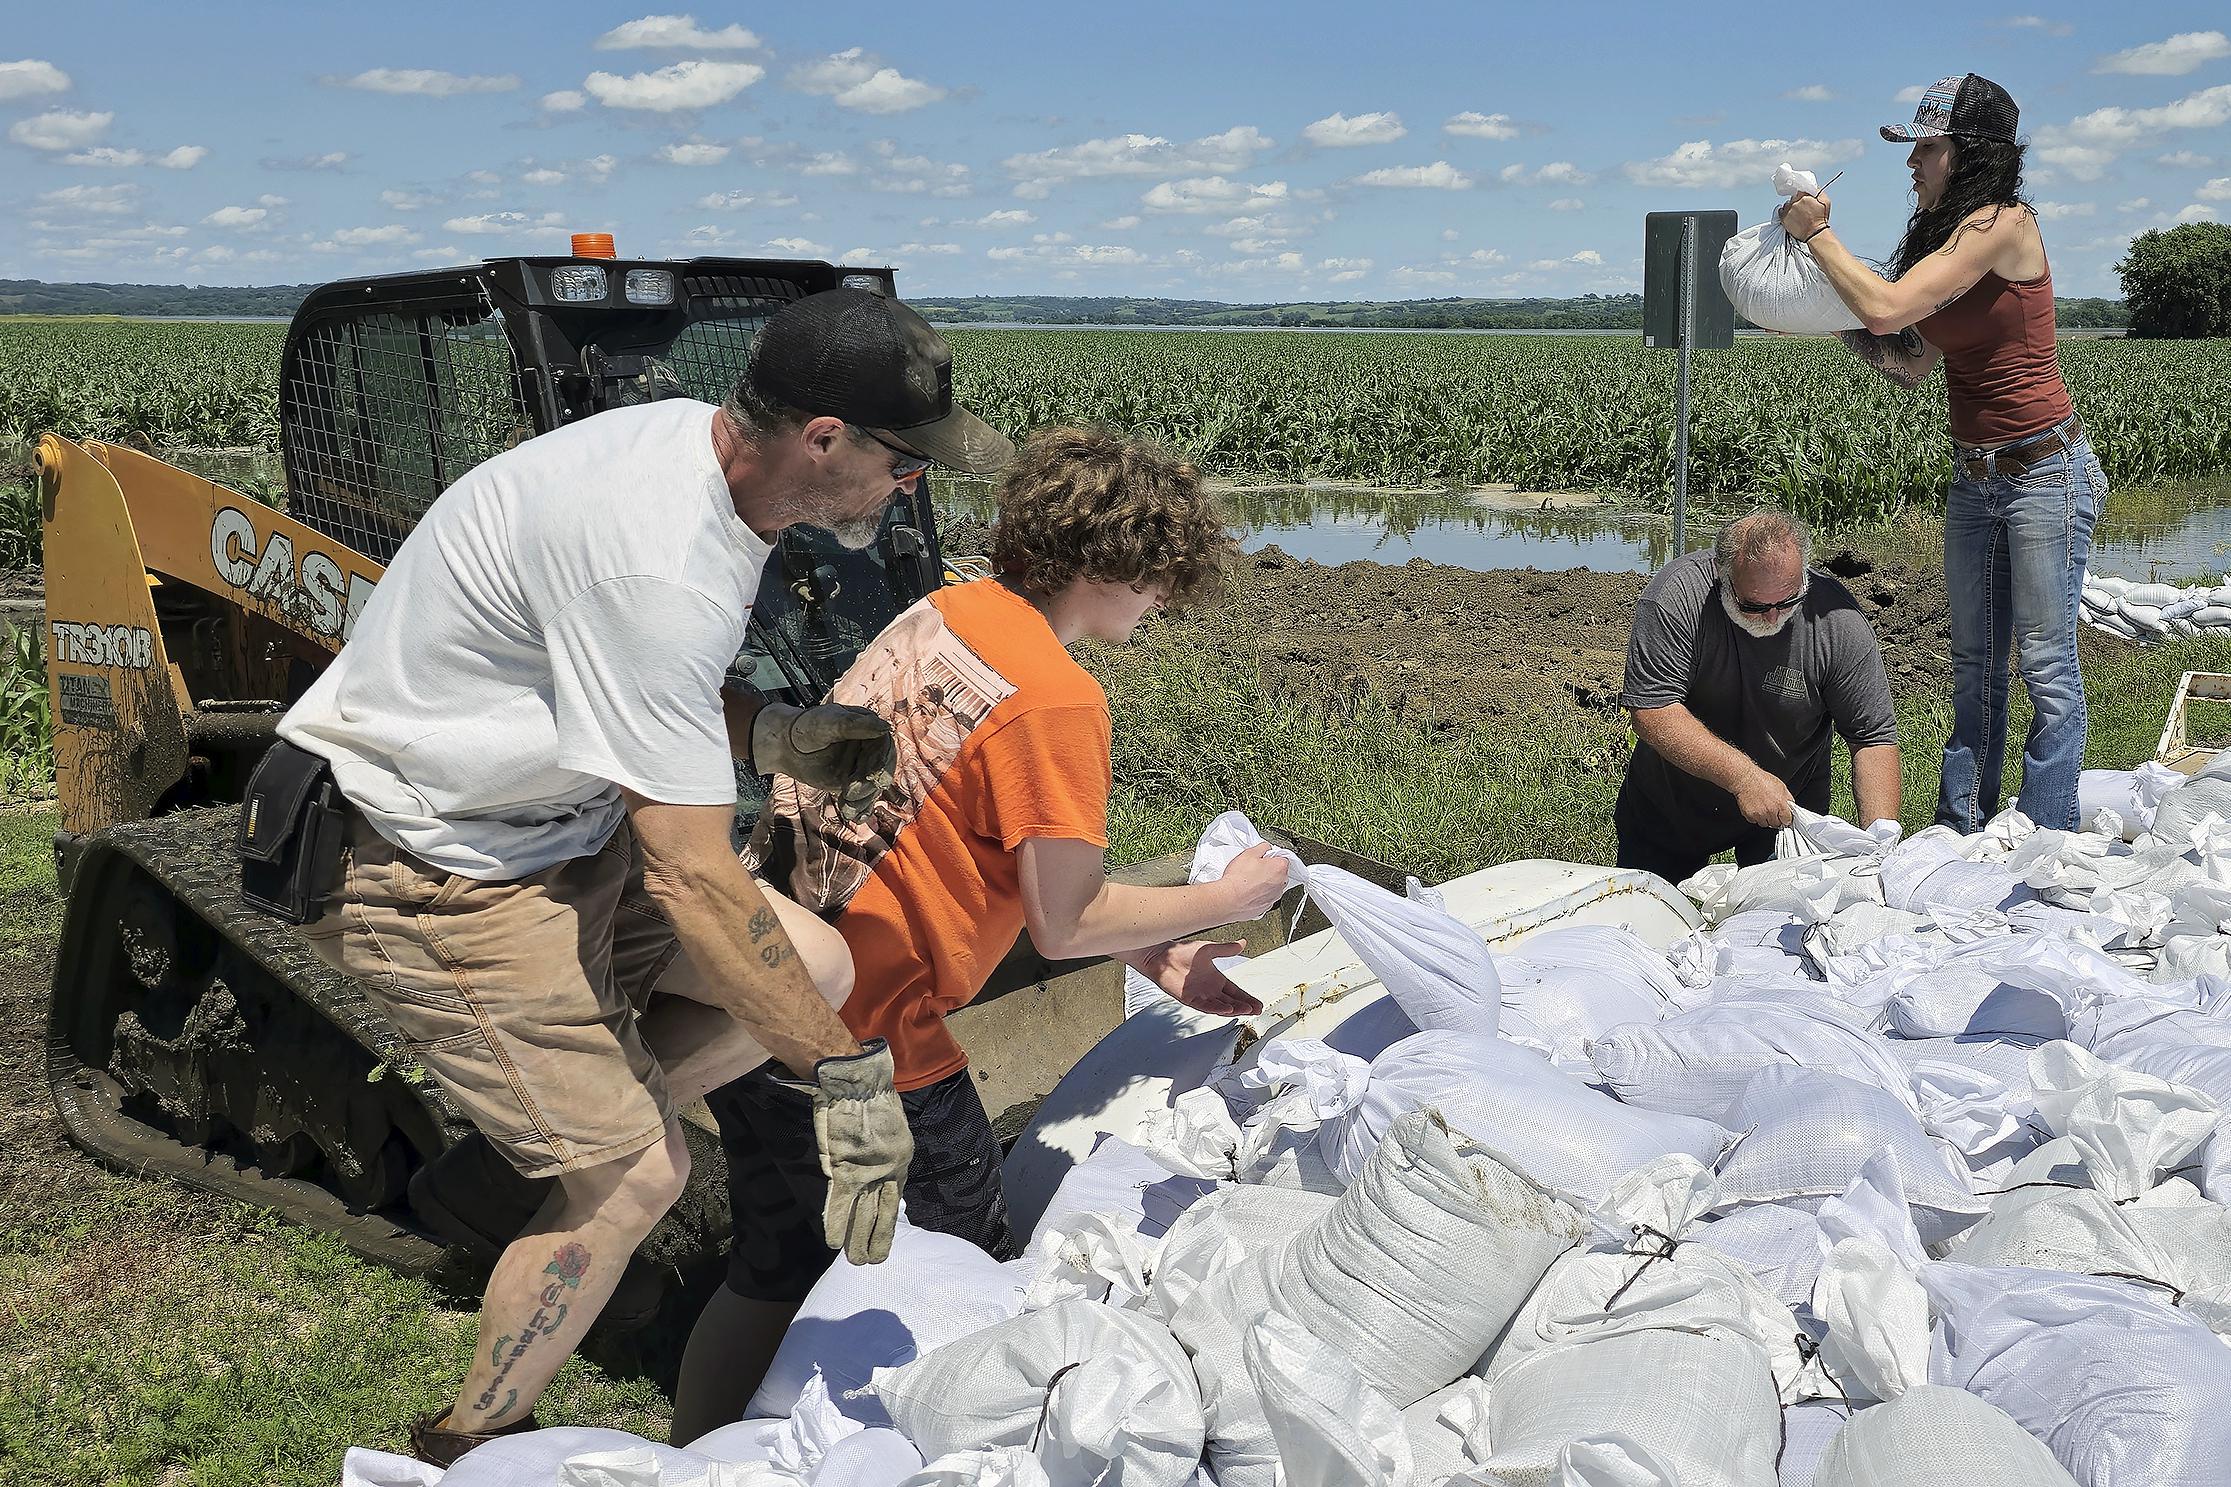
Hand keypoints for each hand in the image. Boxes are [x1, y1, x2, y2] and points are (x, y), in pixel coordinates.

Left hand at [754, 702, 896, 822]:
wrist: (787, 746)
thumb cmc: (806, 728)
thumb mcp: (828, 723)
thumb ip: (855, 725)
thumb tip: (885, 727)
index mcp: (870, 729)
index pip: (884, 749)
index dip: (881, 764)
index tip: (871, 776)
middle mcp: (870, 750)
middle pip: (880, 771)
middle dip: (868, 786)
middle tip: (850, 793)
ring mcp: (862, 768)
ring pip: (872, 788)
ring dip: (863, 801)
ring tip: (847, 809)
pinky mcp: (853, 784)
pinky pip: (863, 799)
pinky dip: (861, 810)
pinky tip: (855, 817)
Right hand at [806, 1039, 911, 1264]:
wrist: (860, 1084)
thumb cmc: (871, 1096)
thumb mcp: (887, 1126)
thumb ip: (878, 1149)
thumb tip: (867, 1161)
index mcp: (900, 1160)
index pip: (892, 1197)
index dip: (887, 1220)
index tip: (884, 1237)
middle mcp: (889, 1171)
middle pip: (881, 1211)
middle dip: (876, 1238)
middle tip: (872, 1261)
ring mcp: (869, 1173)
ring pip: (863, 1214)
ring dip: (858, 1240)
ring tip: (856, 1262)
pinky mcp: (847, 1171)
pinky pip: (841, 1204)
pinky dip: (837, 1224)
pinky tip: (835, 1244)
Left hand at [1146, 939, 1261, 1016]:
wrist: (1163, 955)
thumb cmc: (1182, 951)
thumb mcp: (1209, 949)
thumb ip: (1226, 949)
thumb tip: (1243, 942)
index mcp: (1216, 980)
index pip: (1236, 992)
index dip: (1247, 998)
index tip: (1258, 1004)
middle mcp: (1210, 990)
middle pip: (1231, 1002)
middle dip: (1244, 1006)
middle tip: (1256, 1009)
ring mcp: (1200, 996)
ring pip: (1220, 1007)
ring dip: (1233, 1009)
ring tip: (1245, 1010)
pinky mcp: (1189, 999)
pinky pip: (1205, 1006)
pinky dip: (1216, 1009)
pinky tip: (1227, 1010)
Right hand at [1214, 842, 1292, 920]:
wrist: (1229, 899)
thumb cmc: (1238, 879)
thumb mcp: (1249, 852)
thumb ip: (1262, 847)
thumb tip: (1265, 848)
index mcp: (1280, 868)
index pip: (1282, 857)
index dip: (1270, 856)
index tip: (1263, 857)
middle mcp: (1281, 883)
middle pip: (1278, 872)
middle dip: (1268, 869)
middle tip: (1254, 868)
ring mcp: (1274, 896)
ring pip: (1272, 885)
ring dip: (1264, 882)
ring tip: (1249, 880)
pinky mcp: (1266, 906)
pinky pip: (1265, 897)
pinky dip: (1259, 894)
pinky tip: (1248, 891)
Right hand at [1735, 768, 1795, 829]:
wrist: (1745, 779)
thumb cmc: (1762, 780)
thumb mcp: (1781, 786)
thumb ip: (1787, 798)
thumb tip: (1790, 806)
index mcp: (1780, 804)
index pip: (1787, 820)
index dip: (1785, 818)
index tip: (1783, 817)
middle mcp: (1770, 811)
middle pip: (1776, 824)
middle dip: (1775, 818)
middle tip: (1772, 810)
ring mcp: (1759, 814)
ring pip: (1765, 824)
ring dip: (1765, 819)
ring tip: (1762, 808)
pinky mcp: (1750, 815)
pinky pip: (1754, 821)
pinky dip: (1755, 817)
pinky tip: (1755, 808)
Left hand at [1778, 191, 1829, 242]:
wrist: (1814, 233)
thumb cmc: (1821, 218)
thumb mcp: (1825, 201)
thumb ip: (1819, 191)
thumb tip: (1813, 187)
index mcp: (1804, 196)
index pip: (1800, 191)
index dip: (1802, 195)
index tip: (1804, 199)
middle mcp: (1795, 202)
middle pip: (1793, 198)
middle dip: (1797, 201)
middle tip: (1802, 208)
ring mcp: (1788, 210)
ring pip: (1787, 204)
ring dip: (1790, 207)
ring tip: (1797, 214)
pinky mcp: (1783, 217)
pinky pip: (1780, 211)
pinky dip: (1784, 212)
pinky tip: (1790, 216)